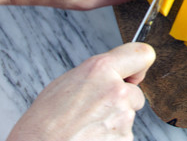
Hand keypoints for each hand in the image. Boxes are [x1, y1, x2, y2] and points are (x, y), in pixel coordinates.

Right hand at [7, 42, 155, 140]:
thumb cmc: (43, 123)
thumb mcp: (67, 82)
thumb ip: (99, 73)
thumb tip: (116, 72)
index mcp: (101, 70)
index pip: (143, 54)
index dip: (139, 64)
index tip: (134, 71)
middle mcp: (116, 91)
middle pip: (136, 91)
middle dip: (122, 99)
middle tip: (94, 109)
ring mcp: (122, 118)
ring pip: (128, 114)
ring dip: (114, 119)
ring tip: (86, 126)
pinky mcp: (124, 139)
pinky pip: (123, 134)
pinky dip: (110, 136)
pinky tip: (90, 136)